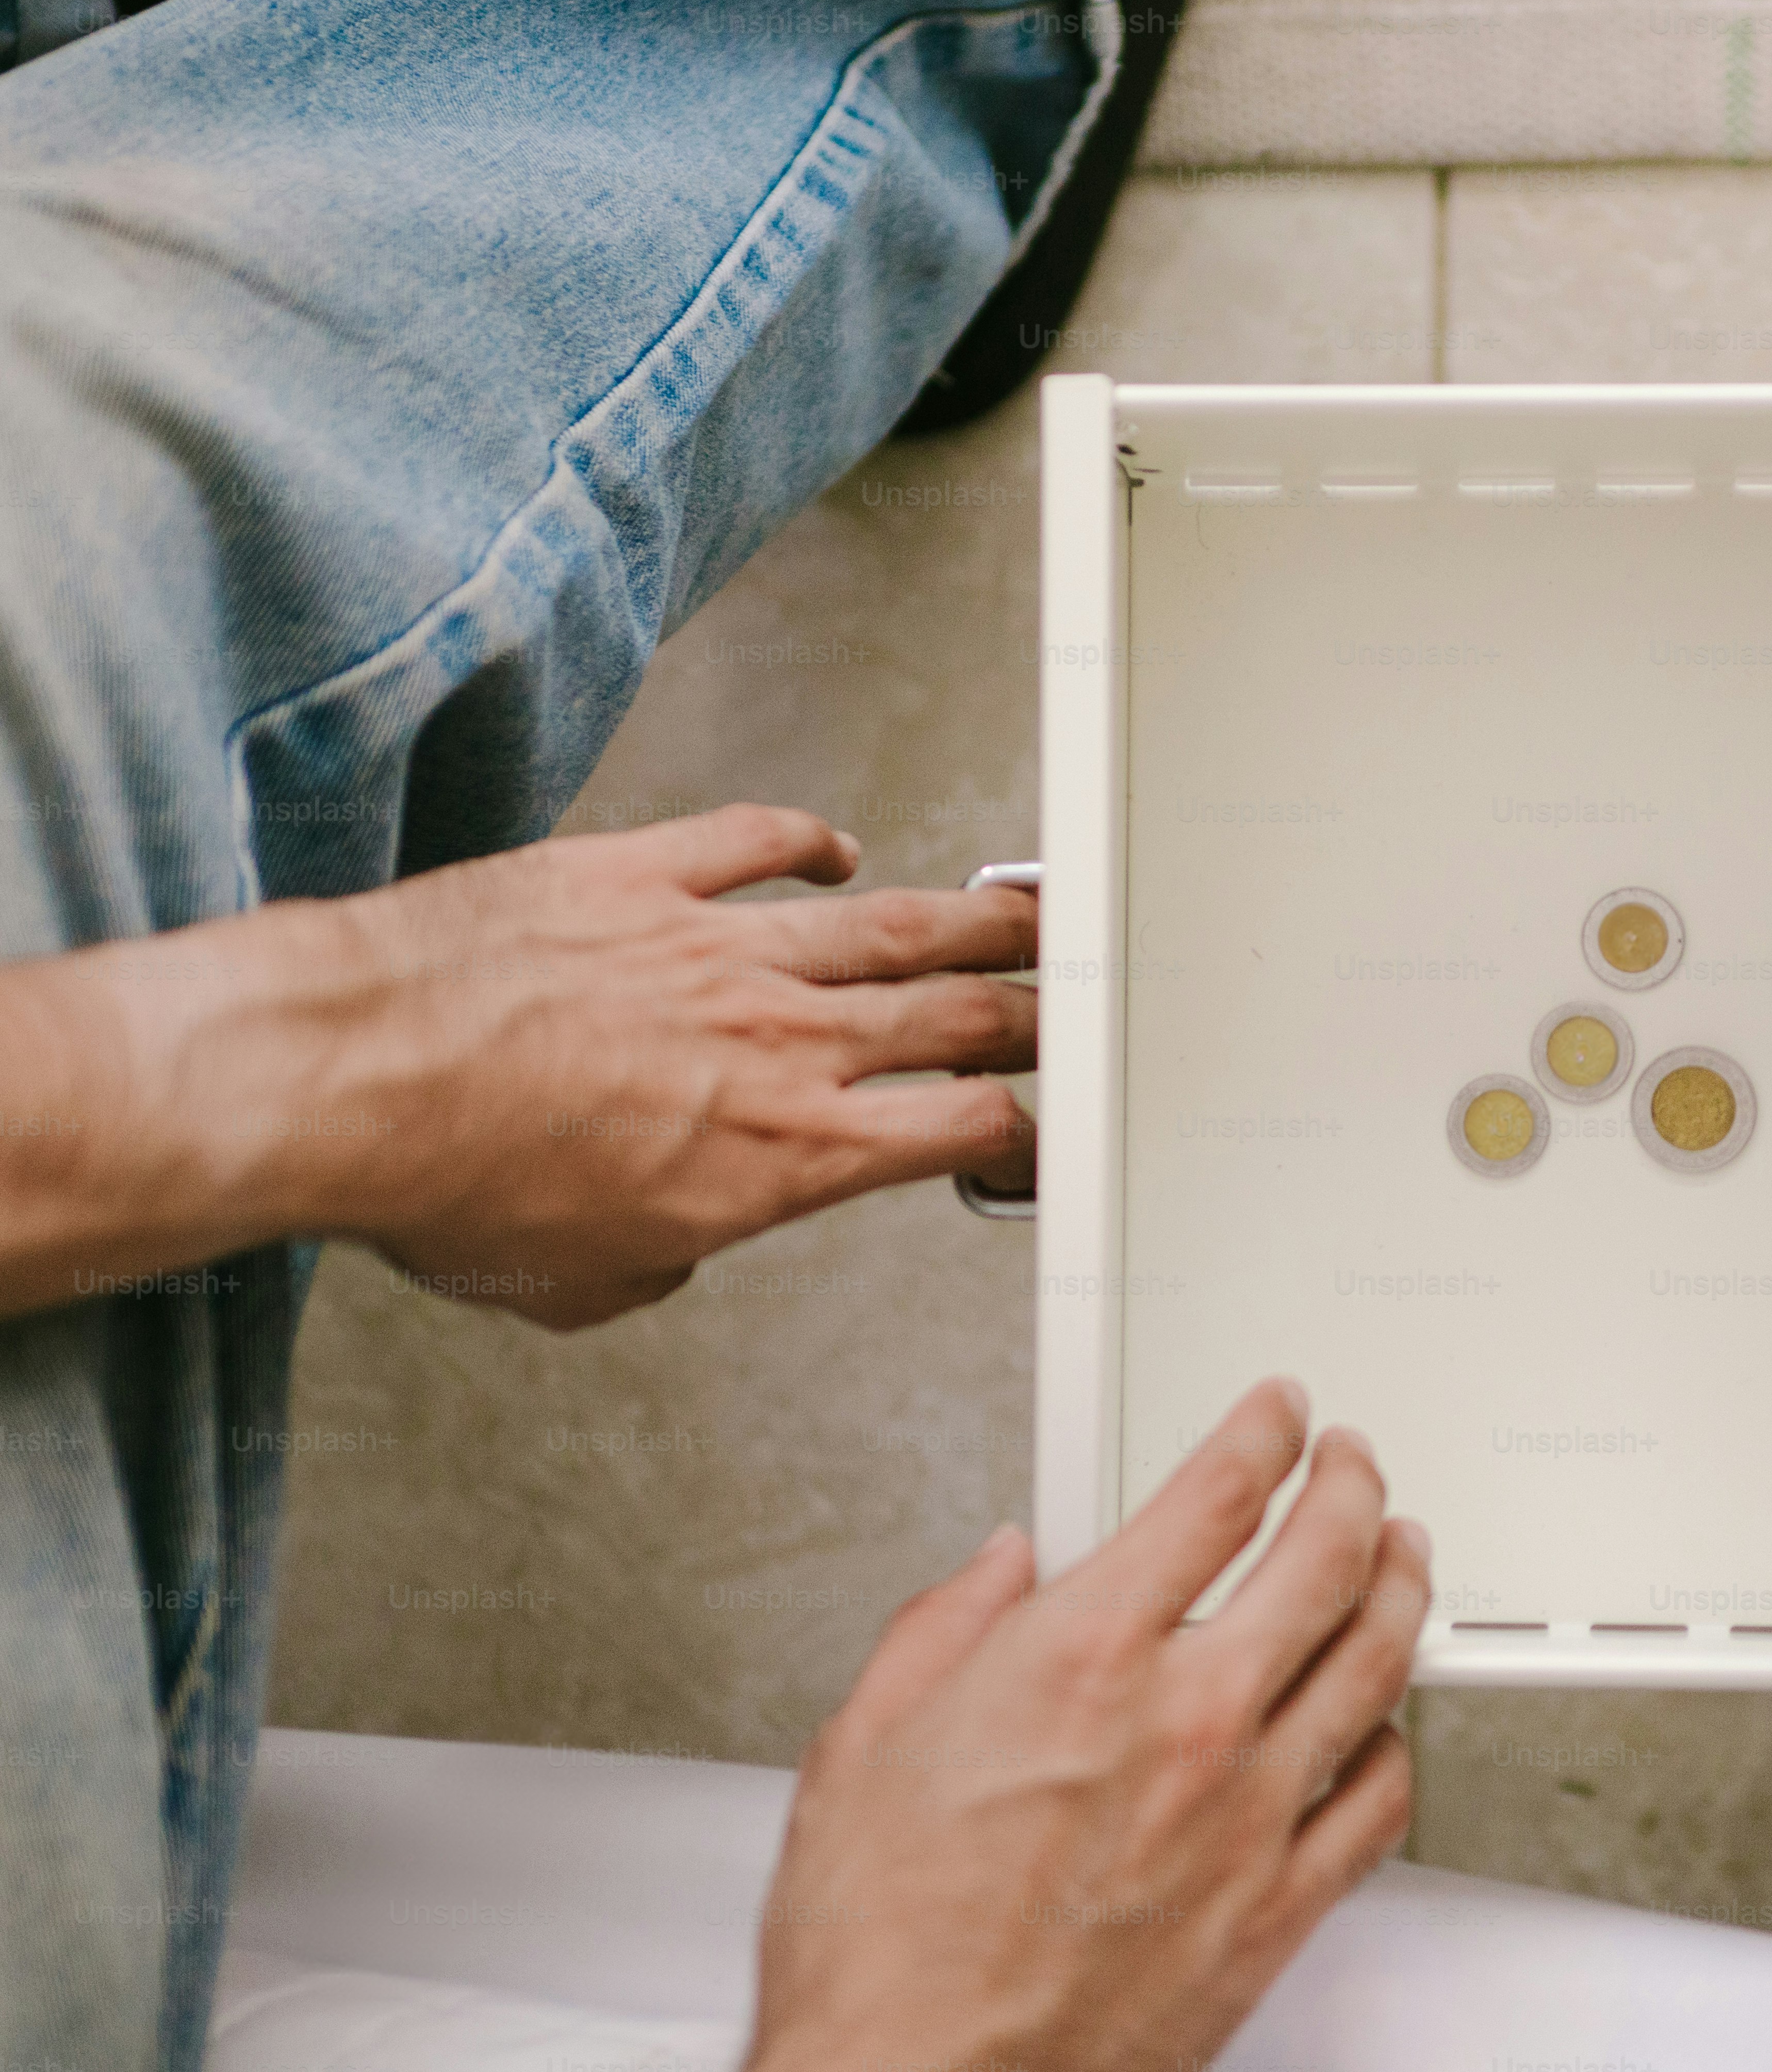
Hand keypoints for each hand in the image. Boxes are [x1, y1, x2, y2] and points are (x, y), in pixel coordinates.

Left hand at [0, 803, 1036, 1324]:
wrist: (348, 1080)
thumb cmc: (447, 1187)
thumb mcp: (582, 1284)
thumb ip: (665, 1260)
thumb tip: (671, 1243)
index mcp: (784, 1155)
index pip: (957, 1129)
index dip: (1019, 1127)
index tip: (1035, 1125)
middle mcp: (777, 1043)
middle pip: (952, 1018)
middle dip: (1031, 1014)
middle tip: (1069, 1006)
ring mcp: (715, 947)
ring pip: (887, 926)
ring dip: (970, 921)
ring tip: (1020, 915)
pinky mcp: (641, 875)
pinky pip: (754, 843)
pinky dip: (807, 842)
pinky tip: (836, 846)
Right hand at [747, 1379, 1427, 2071]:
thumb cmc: (882, 1946)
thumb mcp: (862, 1743)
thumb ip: (942, 1629)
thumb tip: (998, 1568)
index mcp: (1084, 1658)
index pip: (1214, 1493)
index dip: (1260, 1432)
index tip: (1275, 1415)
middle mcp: (1187, 1722)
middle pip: (1325, 1557)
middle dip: (1351, 1484)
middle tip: (1352, 1462)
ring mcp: (1247, 1816)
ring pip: (1376, 1663)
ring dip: (1401, 1588)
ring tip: (1402, 1553)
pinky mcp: (1277, 1907)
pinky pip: (1380, 1801)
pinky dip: (1395, 1744)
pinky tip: (1387, 1725)